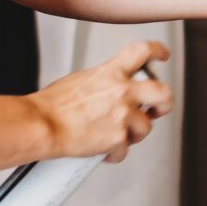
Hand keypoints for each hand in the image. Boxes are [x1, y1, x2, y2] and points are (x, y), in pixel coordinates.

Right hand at [34, 39, 171, 163]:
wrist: (41, 125)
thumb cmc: (52, 106)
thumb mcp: (81, 81)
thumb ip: (104, 83)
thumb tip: (110, 91)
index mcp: (110, 72)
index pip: (142, 51)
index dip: (157, 51)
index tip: (162, 56)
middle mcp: (121, 91)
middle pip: (163, 92)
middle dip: (165, 103)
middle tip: (157, 110)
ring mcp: (122, 114)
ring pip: (145, 127)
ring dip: (132, 135)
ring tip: (114, 136)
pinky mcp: (118, 138)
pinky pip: (125, 150)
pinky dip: (114, 154)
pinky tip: (102, 150)